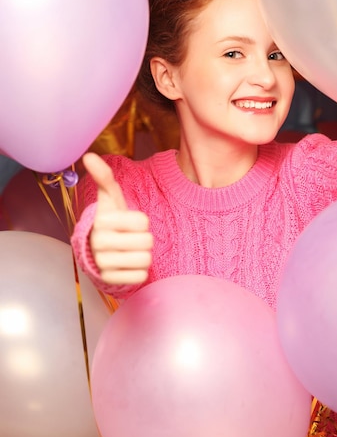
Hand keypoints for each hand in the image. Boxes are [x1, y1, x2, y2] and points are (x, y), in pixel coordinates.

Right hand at [83, 152, 152, 284]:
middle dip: (144, 240)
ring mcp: (103, 263)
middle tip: (132, 238)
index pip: (144, 222)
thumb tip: (89, 155)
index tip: (129, 223)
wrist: (97, 249)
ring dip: (143, 256)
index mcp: (102, 221)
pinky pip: (141, 277)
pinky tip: (128, 265)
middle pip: (147, 241)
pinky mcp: (110, 281)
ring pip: (146, 260)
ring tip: (131, 251)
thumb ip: (104, 177)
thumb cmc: (111, 220)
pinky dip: (140, 272)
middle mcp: (99, 243)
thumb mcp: (110, 198)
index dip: (141, 222)